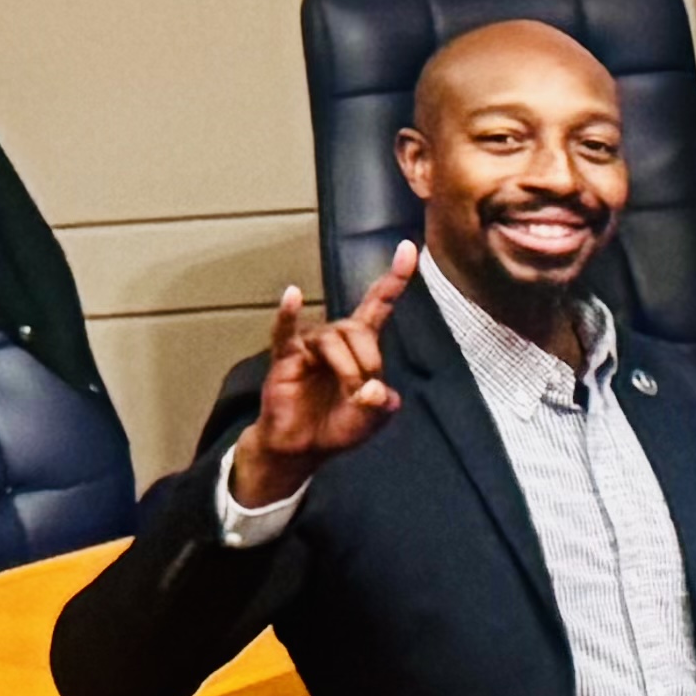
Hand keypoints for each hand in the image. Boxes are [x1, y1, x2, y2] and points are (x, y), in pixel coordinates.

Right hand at [227, 255, 417, 509]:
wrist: (302, 447)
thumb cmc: (337, 425)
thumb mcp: (373, 418)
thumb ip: (382, 404)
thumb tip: (374, 390)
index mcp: (361, 344)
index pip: (379, 303)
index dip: (395, 277)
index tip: (410, 248)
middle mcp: (336, 336)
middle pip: (358, 328)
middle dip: (368, 361)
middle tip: (364, 392)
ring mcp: (309, 344)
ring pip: (333, 338)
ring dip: (346, 367)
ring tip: (347, 393)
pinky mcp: (285, 357)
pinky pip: (285, 331)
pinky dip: (288, 313)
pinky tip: (292, 295)